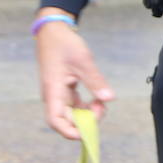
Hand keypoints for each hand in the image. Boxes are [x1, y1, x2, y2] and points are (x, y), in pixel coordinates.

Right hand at [34, 8, 114, 139]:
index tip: (88, 130)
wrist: (53, 30)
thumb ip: (95, 81)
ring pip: (73, 115)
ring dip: (88, 113)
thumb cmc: (64, 43)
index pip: (56, 121)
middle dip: (86, 121)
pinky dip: (87, 106)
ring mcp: (59, 95)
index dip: (70, 131)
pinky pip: (76, 106)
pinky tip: (97, 98)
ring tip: (101, 102)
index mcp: (53, 91)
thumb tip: (109, 99)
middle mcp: (54, 97)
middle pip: (67, 122)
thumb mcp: (83, 60)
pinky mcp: (65, 91)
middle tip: (102, 107)